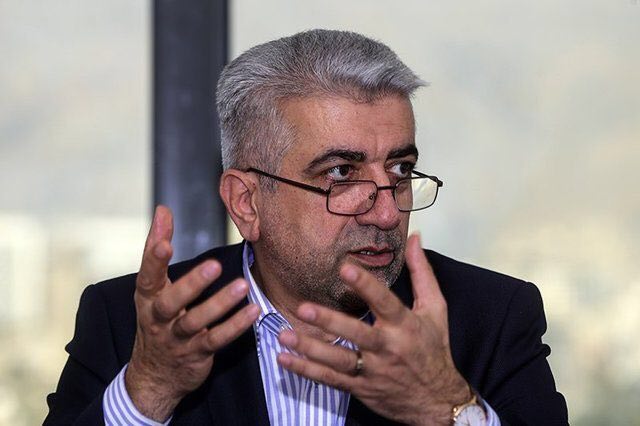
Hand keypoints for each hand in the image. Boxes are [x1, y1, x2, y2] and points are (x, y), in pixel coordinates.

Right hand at [125, 206, 259, 420]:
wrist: (155, 376)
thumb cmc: (158, 320)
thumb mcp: (153, 288)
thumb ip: (158, 249)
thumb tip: (162, 210)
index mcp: (148, 298)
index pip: (148, 276)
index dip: (153, 259)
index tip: (164, 241)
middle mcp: (159, 319)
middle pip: (171, 302)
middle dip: (192, 284)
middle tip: (214, 264)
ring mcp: (178, 338)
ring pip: (196, 321)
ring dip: (220, 304)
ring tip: (242, 285)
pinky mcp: (197, 353)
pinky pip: (217, 340)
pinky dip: (235, 326)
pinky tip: (253, 311)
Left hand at [276, 233, 469, 424]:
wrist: (437, 400)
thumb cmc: (433, 350)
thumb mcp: (435, 309)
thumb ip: (422, 272)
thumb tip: (414, 237)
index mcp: (404, 325)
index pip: (384, 302)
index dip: (366, 286)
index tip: (346, 269)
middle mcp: (387, 348)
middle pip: (356, 334)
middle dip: (329, 322)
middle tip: (304, 308)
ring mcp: (372, 370)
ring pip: (338, 360)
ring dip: (310, 348)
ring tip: (285, 334)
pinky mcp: (360, 387)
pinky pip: (330, 379)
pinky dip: (306, 370)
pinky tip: (284, 358)